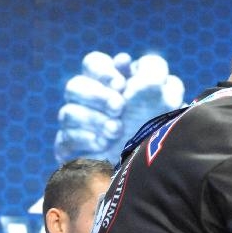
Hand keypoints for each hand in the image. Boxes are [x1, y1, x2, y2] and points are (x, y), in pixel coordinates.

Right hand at [54, 51, 184, 163]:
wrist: (158, 171)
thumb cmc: (163, 128)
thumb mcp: (167, 97)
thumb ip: (152, 72)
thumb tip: (123, 60)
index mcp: (112, 84)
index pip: (94, 64)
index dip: (102, 71)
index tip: (121, 84)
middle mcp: (91, 103)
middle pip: (74, 87)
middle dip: (97, 96)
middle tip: (119, 108)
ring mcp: (78, 126)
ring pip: (67, 113)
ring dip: (94, 120)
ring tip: (116, 131)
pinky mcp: (71, 149)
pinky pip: (64, 140)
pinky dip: (85, 141)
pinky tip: (103, 146)